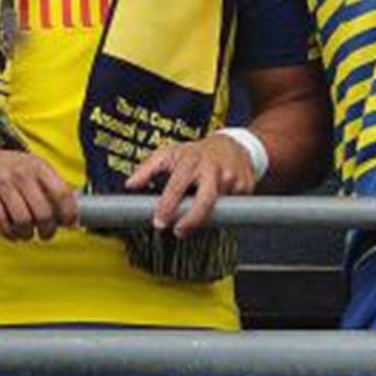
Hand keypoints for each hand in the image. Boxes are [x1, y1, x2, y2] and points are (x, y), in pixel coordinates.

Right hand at [0, 149, 79, 241]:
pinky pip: (0, 220)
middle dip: (47, 229)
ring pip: (22, 219)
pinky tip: (12, 235)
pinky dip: (9, 233)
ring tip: (28, 235)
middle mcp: (22, 172)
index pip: (61, 192)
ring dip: (27, 233)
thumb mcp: (34, 168)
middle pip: (42, 211)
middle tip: (46, 235)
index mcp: (39, 166)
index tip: (71, 224)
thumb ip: (51, 186)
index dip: (69, 212)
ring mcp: (1, 181)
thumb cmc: (11, 169)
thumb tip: (74, 211)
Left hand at [126, 133, 259, 237]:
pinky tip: (215, 206)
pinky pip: (232, 207)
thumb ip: (147, 168)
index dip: (167, 206)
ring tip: (194, 218)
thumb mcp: (170, 153)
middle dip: (191, 220)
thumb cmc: (197, 152)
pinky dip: (221, 212)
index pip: (177, 185)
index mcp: (192, 160)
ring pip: (218, 207)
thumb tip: (129, 185)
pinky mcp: (245, 186)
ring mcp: (232, 177)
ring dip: (205, 218)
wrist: (234, 144)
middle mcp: (213, 168)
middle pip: (205, 200)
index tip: (159, 221)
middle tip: (179, 232)